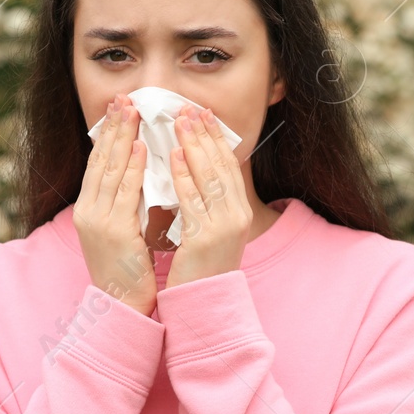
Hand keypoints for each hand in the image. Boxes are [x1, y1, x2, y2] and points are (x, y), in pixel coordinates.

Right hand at [75, 92, 156, 316]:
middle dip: (112, 127)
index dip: (107, 135)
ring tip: (132, 111)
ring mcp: (98, 220)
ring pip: (109, 170)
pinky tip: (140, 147)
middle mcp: (88, 211)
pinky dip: (131, 167)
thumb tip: (140, 173)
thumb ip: (126, 203)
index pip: (97, 164)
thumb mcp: (122, 230)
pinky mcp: (113, 231)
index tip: (118, 109)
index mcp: (89, 210)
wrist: (122, 306)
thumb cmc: (128, 270)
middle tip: (123, 97)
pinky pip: (124, 192)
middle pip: (99, 160)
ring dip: (122, 137)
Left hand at [165, 105, 250, 290]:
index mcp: (240, 212)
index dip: (216, 138)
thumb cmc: (201, 267)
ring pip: (209, 177)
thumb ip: (207, 202)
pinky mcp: (205, 238)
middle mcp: (237, 216)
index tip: (203, 114)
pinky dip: (184, 175)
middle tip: (189, 108)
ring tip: (179, 122)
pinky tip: (173, 156)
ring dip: (194, 146)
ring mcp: (224, 227)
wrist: (203, 305)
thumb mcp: (211, 230)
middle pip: (222, 165)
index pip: (229, 166)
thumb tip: (195, 169)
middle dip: (205, 134)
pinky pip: (193, 200)